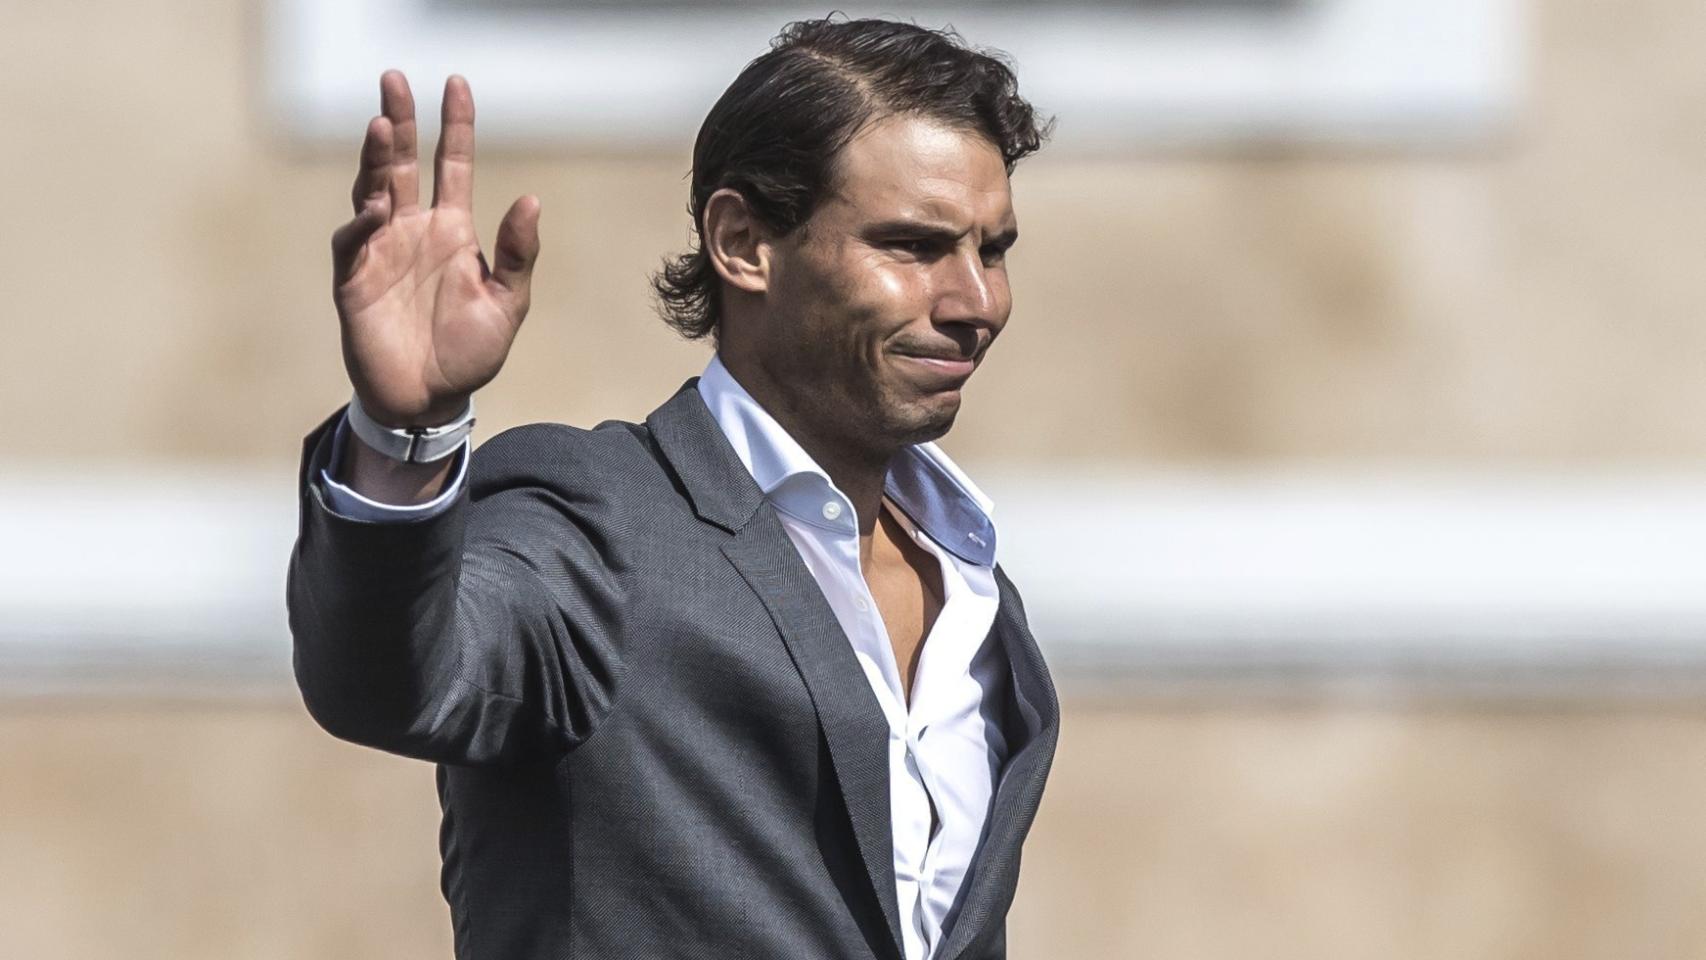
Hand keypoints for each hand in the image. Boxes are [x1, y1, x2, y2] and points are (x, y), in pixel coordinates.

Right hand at [332, 71, 540, 426]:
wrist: (432, 401)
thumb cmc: (470, 353)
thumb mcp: (508, 303)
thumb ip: (518, 254)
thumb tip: (531, 200)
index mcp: (451, 230)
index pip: (451, 165)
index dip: (454, 126)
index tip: (455, 84)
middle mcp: (412, 231)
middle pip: (400, 162)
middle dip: (398, 120)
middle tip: (392, 77)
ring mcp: (380, 251)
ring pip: (372, 190)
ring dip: (374, 158)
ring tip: (380, 123)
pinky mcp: (354, 280)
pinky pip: (354, 241)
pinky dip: (363, 221)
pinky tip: (377, 206)